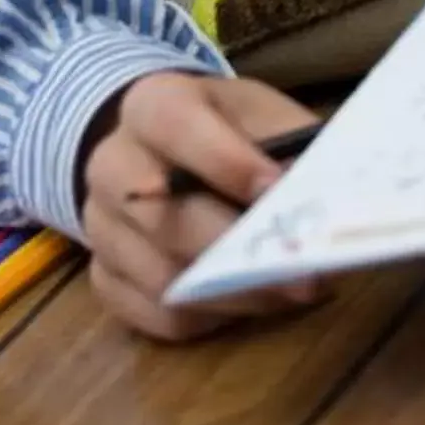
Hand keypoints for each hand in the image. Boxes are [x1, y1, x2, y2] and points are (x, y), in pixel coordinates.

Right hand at [77, 71, 327, 340]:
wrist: (163, 152)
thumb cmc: (228, 134)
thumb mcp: (259, 117)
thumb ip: (289, 147)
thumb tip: (324, 197)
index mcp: (151, 105)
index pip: (174, 124)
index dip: (225, 160)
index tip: (277, 191)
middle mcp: (112, 164)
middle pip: (162, 215)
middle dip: (235, 249)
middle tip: (301, 275)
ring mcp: (100, 225)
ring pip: (162, 276)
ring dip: (234, 295)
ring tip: (289, 293)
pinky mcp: (104, 276)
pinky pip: (157, 315)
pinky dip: (209, 319)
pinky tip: (245, 303)